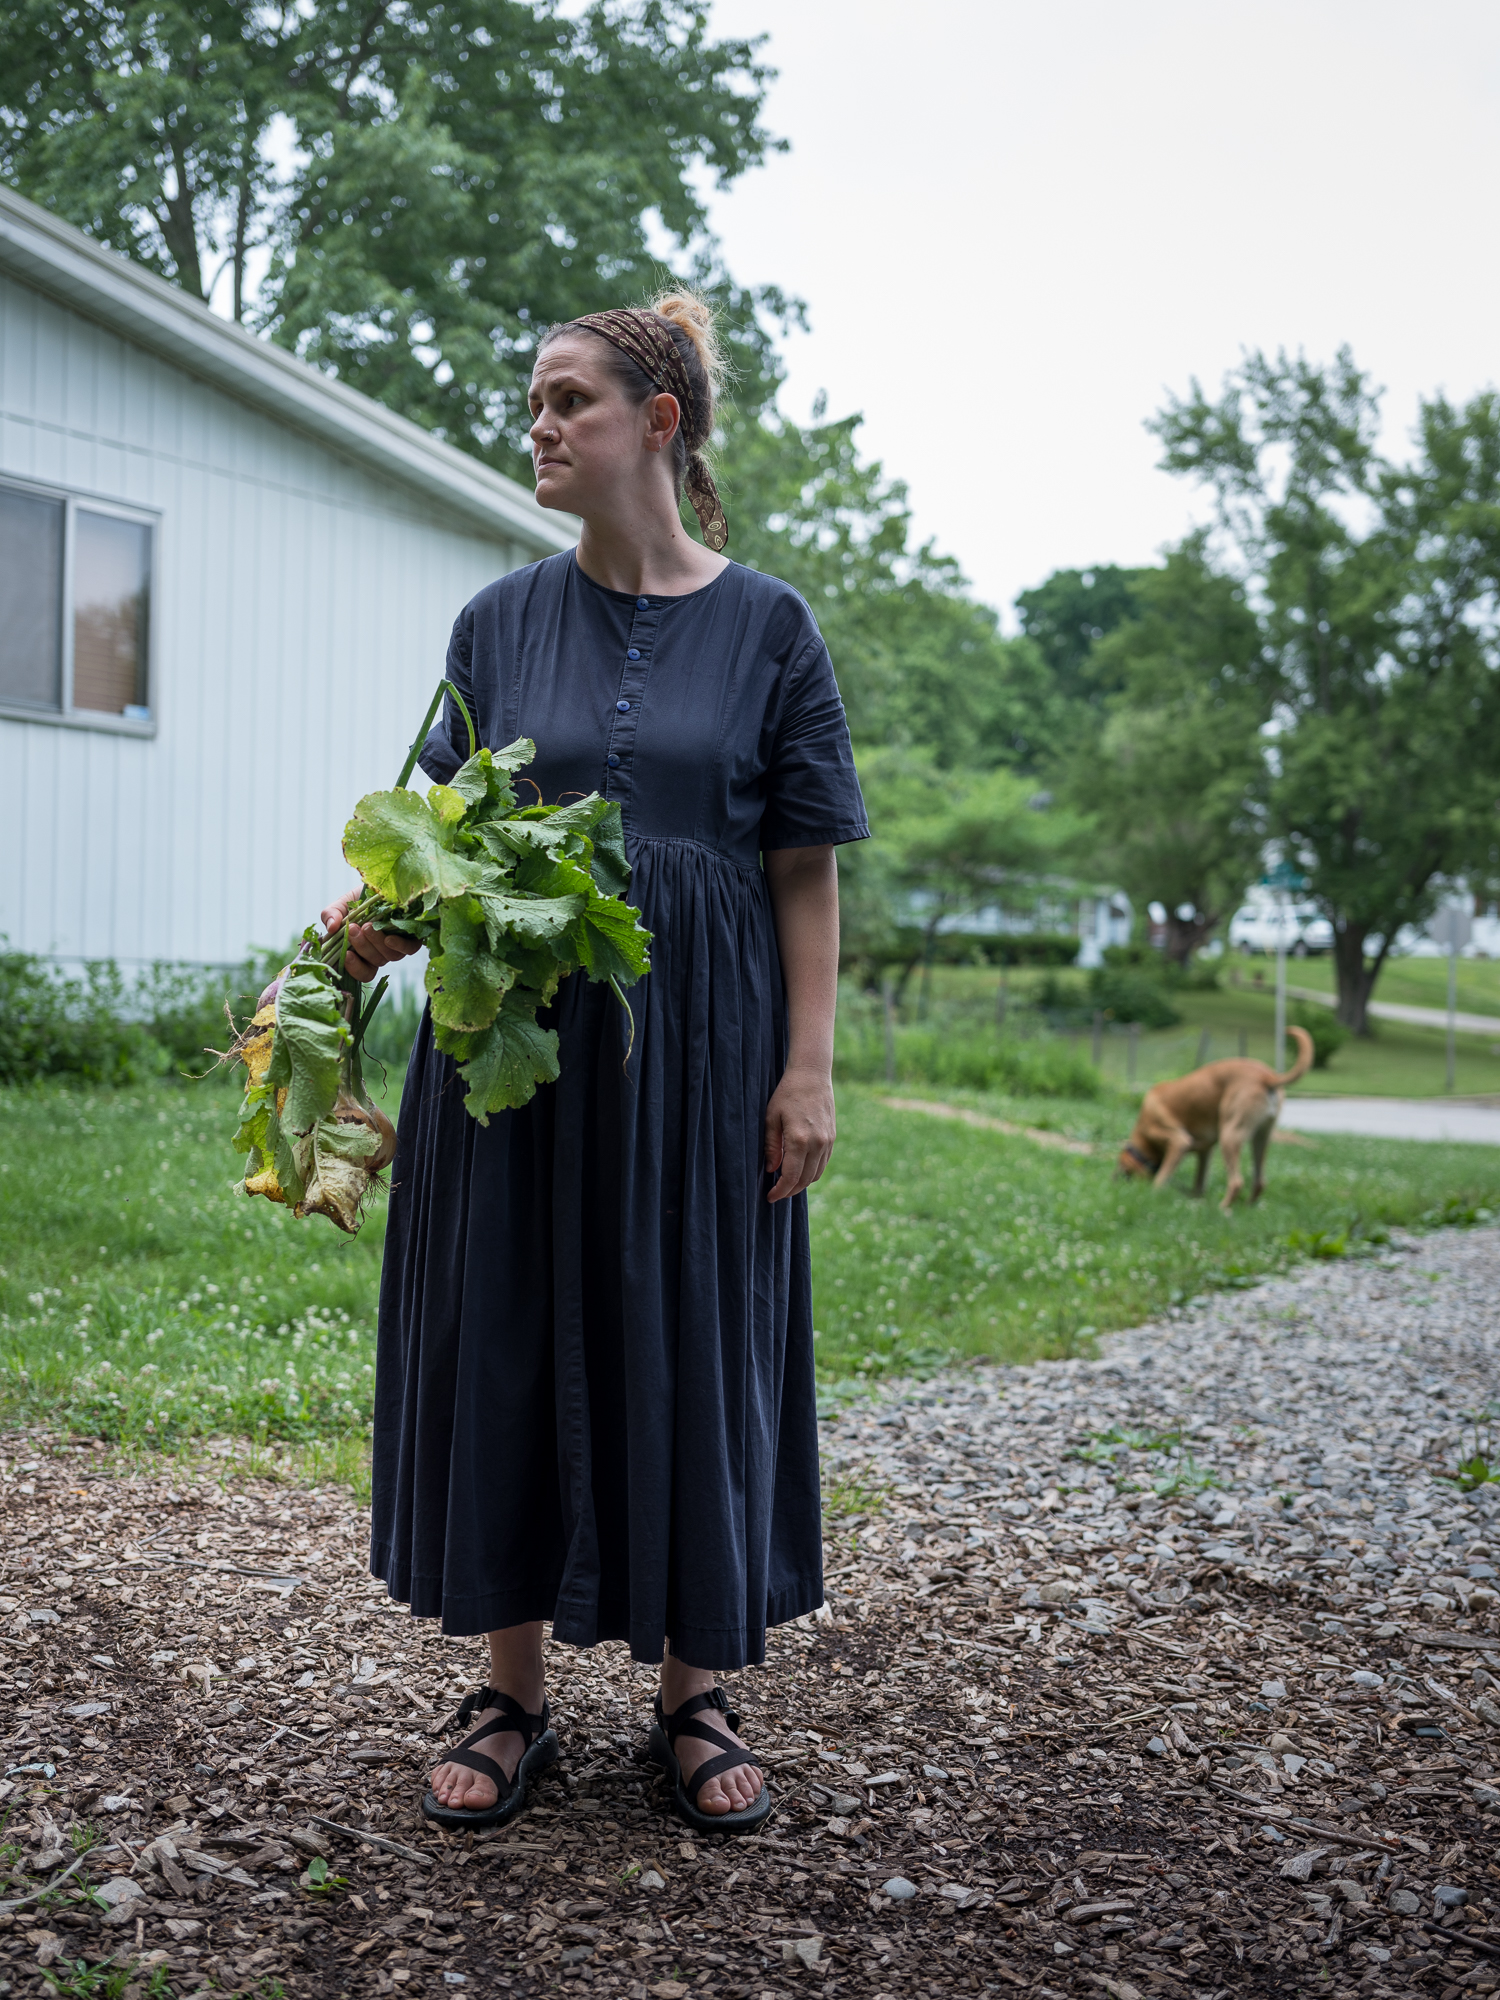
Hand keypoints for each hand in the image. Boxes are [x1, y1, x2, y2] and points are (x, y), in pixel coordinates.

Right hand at [321, 891, 420, 982]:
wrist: (383, 882)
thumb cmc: (360, 899)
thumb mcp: (342, 905)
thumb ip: (331, 915)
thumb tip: (330, 928)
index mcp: (363, 952)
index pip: (361, 971)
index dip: (354, 968)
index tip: (346, 955)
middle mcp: (381, 952)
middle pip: (374, 962)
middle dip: (362, 947)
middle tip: (353, 929)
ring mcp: (397, 946)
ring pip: (389, 956)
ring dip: (376, 943)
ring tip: (367, 926)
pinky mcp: (413, 938)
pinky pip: (409, 949)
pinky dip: (399, 945)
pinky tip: (390, 937)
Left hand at [764, 1065, 835, 1202]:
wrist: (812, 1075)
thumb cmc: (787, 1094)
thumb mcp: (771, 1118)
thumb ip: (772, 1146)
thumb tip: (772, 1170)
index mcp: (800, 1140)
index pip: (791, 1177)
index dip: (780, 1191)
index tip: (770, 1197)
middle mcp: (817, 1143)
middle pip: (805, 1180)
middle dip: (790, 1191)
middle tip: (776, 1193)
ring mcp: (827, 1141)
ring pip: (816, 1174)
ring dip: (801, 1184)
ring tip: (786, 1184)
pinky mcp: (832, 1138)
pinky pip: (823, 1164)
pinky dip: (811, 1172)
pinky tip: (799, 1171)